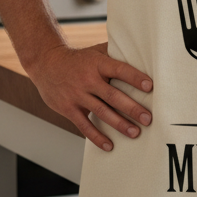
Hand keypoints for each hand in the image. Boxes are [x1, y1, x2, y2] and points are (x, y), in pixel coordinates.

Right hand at [29, 41, 152, 151]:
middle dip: (132, 108)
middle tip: (147, 118)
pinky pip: (84, 125)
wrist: (46, 63)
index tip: (149, 86)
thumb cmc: (78, 59)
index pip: (119, 70)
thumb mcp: (95, 52)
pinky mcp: (68, 108)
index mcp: (98, 64)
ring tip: (135, 133)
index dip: (134, 77)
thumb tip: (139, 52)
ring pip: (101, 112)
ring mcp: (77, 95)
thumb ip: (114, 54)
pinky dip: (96, 137)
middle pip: (113, 95)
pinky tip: (109, 145)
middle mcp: (88, 79)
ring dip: (119, 124)